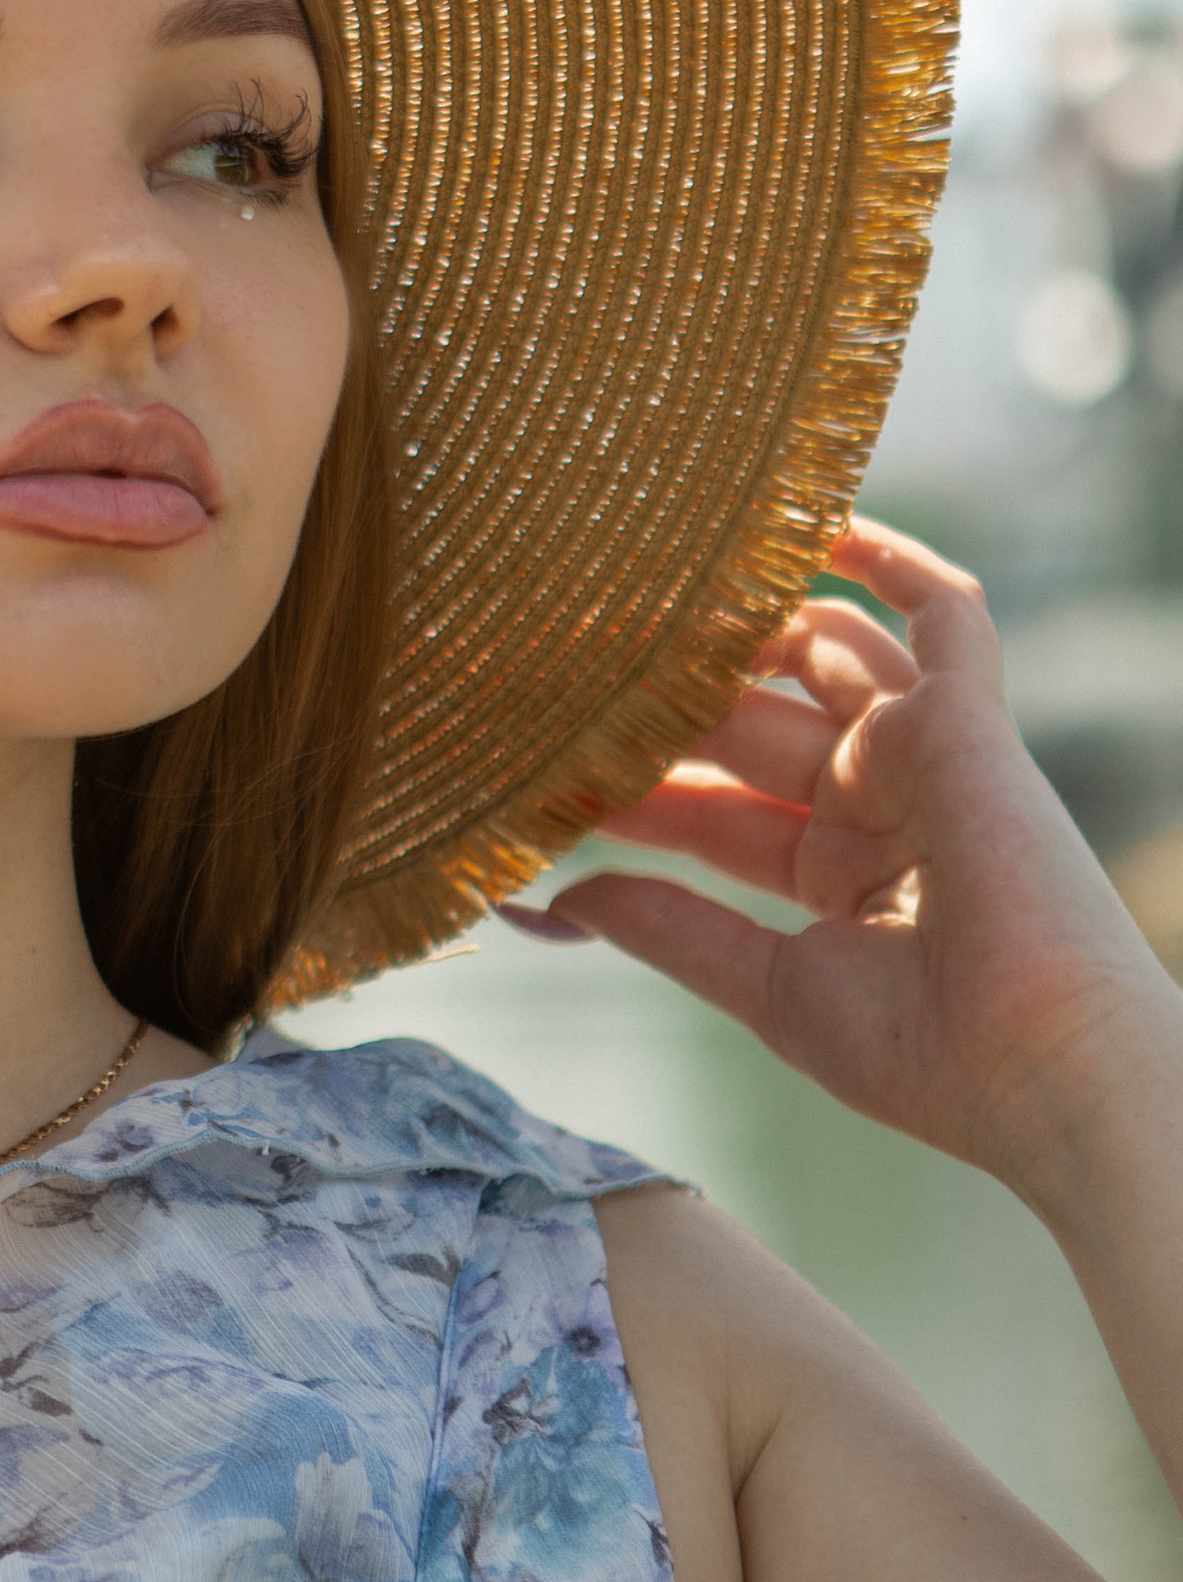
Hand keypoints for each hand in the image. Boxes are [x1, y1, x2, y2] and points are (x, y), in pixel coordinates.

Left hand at [544, 515, 1182, 1212]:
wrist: (1037, 1063)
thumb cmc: (922, 1053)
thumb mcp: (768, 986)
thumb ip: (671, 929)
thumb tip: (562, 897)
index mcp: (836, 873)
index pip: (713, 806)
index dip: (637, 786)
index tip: (544, 765)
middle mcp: (877, 803)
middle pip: (752, 721)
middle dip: (670, 697)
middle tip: (577, 660)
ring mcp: (922, 756)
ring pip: (823, 655)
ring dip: (745, 624)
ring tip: (654, 596)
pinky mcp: (969, 719)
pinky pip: (944, 612)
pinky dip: (889, 558)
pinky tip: (812, 518)